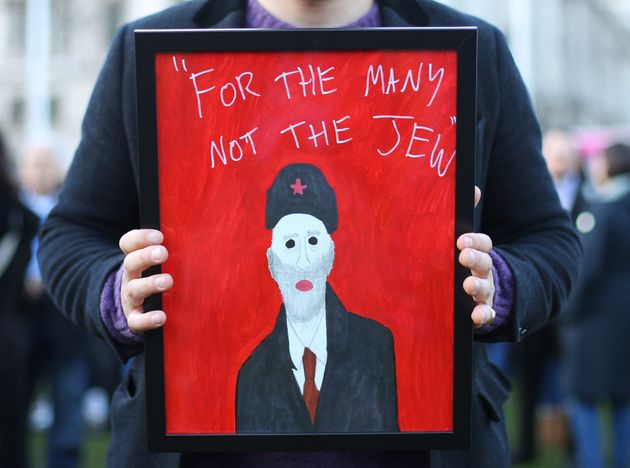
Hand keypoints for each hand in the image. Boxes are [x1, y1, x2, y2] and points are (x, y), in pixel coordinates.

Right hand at [119, 229, 172, 332]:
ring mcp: (131, 298)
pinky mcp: (134, 318)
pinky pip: (137, 320)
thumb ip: (174, 249)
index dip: (140, 238)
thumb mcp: (160, 262)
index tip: (158, 236)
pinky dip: (148, 319)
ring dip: (150, 284)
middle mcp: (131, 276)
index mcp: (136, 258)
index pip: (129, 243)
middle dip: (146, 256)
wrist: (137, 307)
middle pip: (131, 263)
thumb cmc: (157, 277)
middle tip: (163, 253)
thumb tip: (199, 236)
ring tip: (167, 281)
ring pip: (135, 289)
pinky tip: (161, 316)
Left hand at [457, 186, 495, 327]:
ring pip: (484, 287)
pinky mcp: (482, 310)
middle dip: (475, 258)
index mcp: (479, 252)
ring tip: (468, 285)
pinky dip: (483, 315)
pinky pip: (485, 313)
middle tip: (463, 256)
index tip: (461, 240)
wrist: (486, 291)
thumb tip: (471, 188)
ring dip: (477, 285)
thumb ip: (464, 215)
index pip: (482, 242)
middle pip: (484, 263)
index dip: (474, 241)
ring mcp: (486, 291)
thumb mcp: (465, 240)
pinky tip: (476, 316)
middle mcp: (485, 271)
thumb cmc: (466, 260)